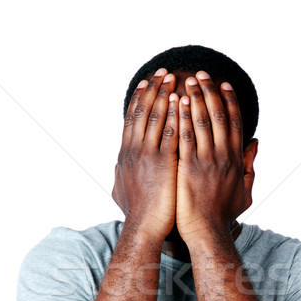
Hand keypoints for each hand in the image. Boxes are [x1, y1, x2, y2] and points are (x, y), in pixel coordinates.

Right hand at [112, 69, 178, 242]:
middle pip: (143, 112)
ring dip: (166, 95)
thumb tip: (116, 168)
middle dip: (154, 89)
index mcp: (125, 155)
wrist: (143, 228)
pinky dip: (176, 115)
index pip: (132, 119)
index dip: (140, 99)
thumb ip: (119, 175)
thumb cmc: (136, 214)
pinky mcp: (163, 163)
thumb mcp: (121, 191)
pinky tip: (184, 102)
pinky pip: (171, 133)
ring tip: (176, 79)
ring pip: (156, 118)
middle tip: (164, 72)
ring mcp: (147, 155)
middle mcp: (134, 150)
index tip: (148, 82)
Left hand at [176, 71, 256, 245]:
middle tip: (201, 74)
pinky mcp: (187, 168)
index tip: (223, 84)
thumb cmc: (224, 215)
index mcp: (236, 160)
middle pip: (218, 116)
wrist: (207, 232)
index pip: (235, 123)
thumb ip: (251, 165)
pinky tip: (175, 103)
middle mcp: (223, 157)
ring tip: (186, 81)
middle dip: (209, 92)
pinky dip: (180, 117)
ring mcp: (205, 161)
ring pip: (200, 122)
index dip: (230, 101)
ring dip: (194, 98)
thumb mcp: (246, 191)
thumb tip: (256, 142)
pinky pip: (184, 136)